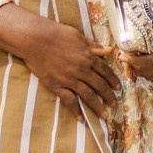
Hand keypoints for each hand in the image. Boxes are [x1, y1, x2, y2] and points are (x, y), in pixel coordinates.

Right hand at [0, 4, 118, 114]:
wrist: (34, 38)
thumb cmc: (56, 33)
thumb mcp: (78, 36)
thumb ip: (93, 46)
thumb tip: (107, 50)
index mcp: (88, 57)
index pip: (105, 71)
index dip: (113, 80)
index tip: (118, 88)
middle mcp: (82, 70)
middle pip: (100, 86)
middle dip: (109, 96)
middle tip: (115, 105)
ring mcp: (69, 79)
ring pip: (88, 95)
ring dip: (98, 107)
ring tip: (105, 116)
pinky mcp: (56, 85)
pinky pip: (69, 100)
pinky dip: (76, 110)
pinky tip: (81, 119)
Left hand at [123, 15, 152, 86]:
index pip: (149, 63)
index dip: (134, 61)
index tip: (122, 55)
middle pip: (146, 71)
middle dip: (132, 64)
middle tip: (122, 54)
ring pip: (149, 77)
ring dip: (138, 69)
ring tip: (130, 59)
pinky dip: (147, 72)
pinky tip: (141, 64)